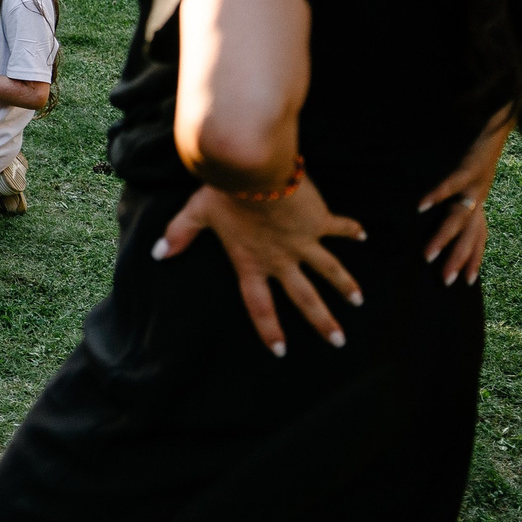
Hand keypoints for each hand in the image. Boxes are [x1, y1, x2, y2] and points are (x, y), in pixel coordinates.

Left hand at [154, 176, 365, 355]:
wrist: (255, 170)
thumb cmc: (224, 192)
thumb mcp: (197, 213)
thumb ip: (178, 234)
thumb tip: (157, 254)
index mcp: (251, 262)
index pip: (260, 305)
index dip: (269, 328)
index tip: (281, 350)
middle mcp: (280, 259)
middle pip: (304, 298)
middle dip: (322, 321)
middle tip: (338, 342)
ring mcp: (303, 241)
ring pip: (329, 270)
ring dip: (344, 285)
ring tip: (358, 301)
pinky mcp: (318, 220)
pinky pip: (338, 228)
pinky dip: (351, 230)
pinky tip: (363, 235)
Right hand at [419, 111, 511, 286]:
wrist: (508, 113)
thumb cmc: (488, 140)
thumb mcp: (476, 168)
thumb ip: (464, 186)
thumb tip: (449, 201)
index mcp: (482, 197)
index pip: (480, 235)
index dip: (475, 258)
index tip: (468, 283)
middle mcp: (482, 194)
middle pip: (470, 234)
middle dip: (459, 259)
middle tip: (446, 282)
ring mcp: (478, 182)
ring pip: (461, 217)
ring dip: (446, 237)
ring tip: (428, 255)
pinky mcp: (470, 165)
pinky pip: (452, 184)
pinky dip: (436, 196)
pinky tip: (421, 206)